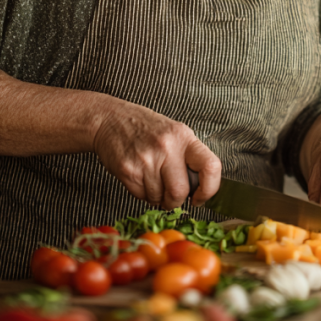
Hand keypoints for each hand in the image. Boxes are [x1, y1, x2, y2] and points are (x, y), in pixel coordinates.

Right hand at [92, 99, 220, 209]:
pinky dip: (142, 193)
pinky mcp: (128, 170)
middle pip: (180, 191)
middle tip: (170, 195)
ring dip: (156, 196)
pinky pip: (141, 196)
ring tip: (151, 178)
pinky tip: (139, 177)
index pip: (211, 166)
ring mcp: (146, 159)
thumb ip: (188, 157)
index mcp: (184, 137)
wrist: (110, 120)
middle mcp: (167, 146)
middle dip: (175, 201)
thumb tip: (198, 188)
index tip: (200, 197)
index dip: (209, 189)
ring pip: (159, 198)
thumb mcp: (174, 133)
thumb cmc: (144, 128)